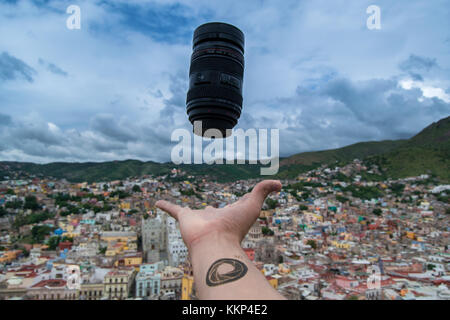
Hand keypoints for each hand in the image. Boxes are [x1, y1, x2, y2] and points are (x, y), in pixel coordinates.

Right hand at [155, 180, 281, 249]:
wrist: (214, 241)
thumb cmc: (235, 225)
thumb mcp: (253, 204)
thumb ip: (264, 190)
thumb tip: (280, 183)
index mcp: (229, 215)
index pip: (234, 207)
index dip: (238, 202)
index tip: (241, 199)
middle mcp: (213, 218)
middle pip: (211, 211)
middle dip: (211, 210)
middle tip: (210, 208)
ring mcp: (198, 218)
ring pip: (190, 212)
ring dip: (185, 210)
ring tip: (182, 210)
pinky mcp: (184, 217)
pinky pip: (173, 210)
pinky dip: (165, 205)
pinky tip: (157, 202)